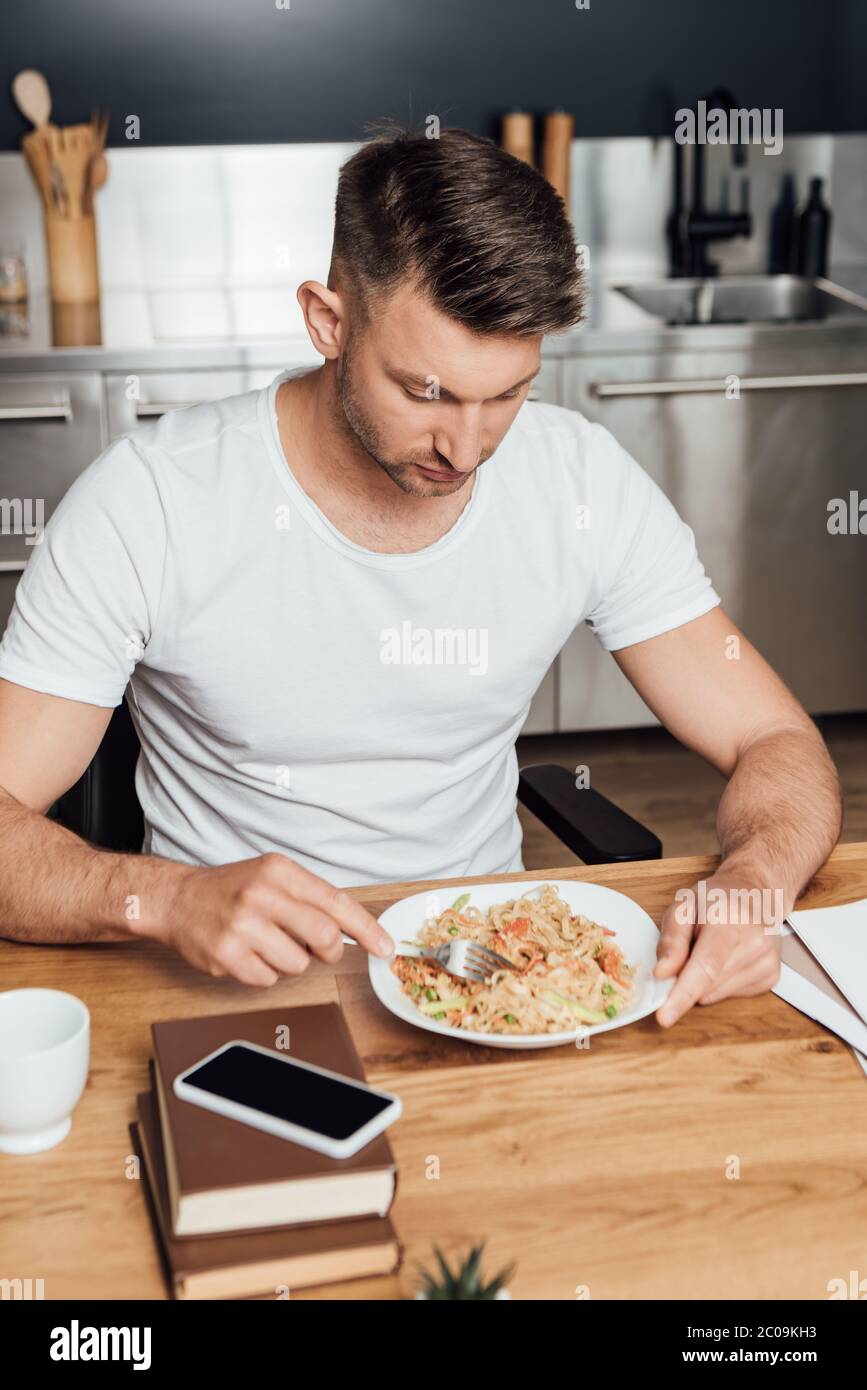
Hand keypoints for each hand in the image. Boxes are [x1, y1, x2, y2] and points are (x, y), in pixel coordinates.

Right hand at [154, 853, 393, 986]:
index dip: (367, 929)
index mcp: (279, 871)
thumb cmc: (232, 889)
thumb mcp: (272, 876)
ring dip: (291, 962)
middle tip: (320, 951)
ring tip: (269, 944)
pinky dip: (264, 973)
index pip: (336, 902)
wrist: (177, 898)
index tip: (384, 947)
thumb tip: (355, 930)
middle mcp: (261, 895)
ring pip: (297, 964)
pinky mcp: (226, 955)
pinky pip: (267, 979)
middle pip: (324, 938)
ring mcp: (241, 926)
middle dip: (330, 952)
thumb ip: (310, 898)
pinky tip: (248, 954)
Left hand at [653, 868, 782, 1026]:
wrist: (755, 892)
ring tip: (711, 950)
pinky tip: (726, 959)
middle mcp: (755, 941)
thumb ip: (671, 940)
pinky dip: (719, 983)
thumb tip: (663, 973)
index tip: (665, 1017)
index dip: (683, 995)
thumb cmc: (717, 898)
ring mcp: (767, 960)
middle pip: (708, 984)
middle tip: (687, 954)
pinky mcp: (772, 976)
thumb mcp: (683, 905)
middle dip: (686, 980)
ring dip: (704, 981)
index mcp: (730, 919)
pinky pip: (732, 995)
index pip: (705, 967)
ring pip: (717, 994)